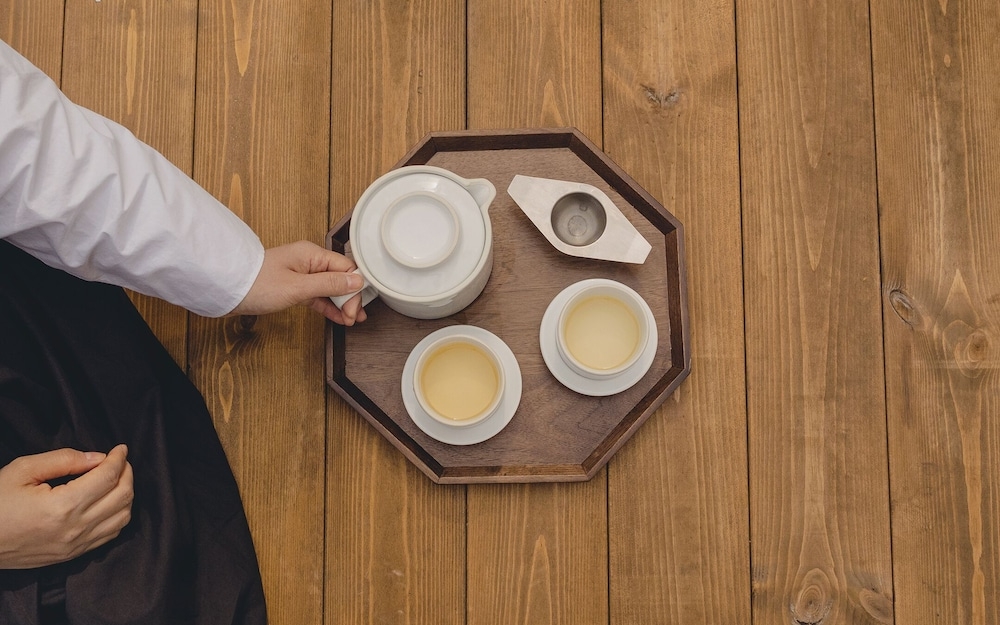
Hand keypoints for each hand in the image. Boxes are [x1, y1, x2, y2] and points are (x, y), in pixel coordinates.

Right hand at [0, 445, 133, 568]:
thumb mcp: (23, 470)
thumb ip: (64, 460)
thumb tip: (97, 458)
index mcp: (63, 506)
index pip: (108, 477)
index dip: (119, 458)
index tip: (120, 448)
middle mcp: (75, 528)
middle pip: (123, 496)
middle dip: (127, 473)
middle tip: (120, 461)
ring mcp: (76, 545)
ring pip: (122, 517)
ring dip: (126, 494)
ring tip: (116, 479)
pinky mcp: (73, 554)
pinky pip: (111, 534)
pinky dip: (119, 515)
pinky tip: (109, 502)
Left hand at [231, 241, 367, 324]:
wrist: (227, 289)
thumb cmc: (256, 284)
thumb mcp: (298, 287)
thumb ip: (329, 284)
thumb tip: (356, 281)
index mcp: (312, 254)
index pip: (346, 268)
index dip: (354, 289)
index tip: (355, 307)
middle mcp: (308, 261)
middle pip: (340, 278)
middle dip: (349, 298)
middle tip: (351, 317)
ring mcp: (300, 274)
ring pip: (330, 288)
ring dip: (341, 303)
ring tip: (350, 319)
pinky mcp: (293, 286)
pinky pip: (317, 294)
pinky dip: (327, 305)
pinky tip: (336, 316)